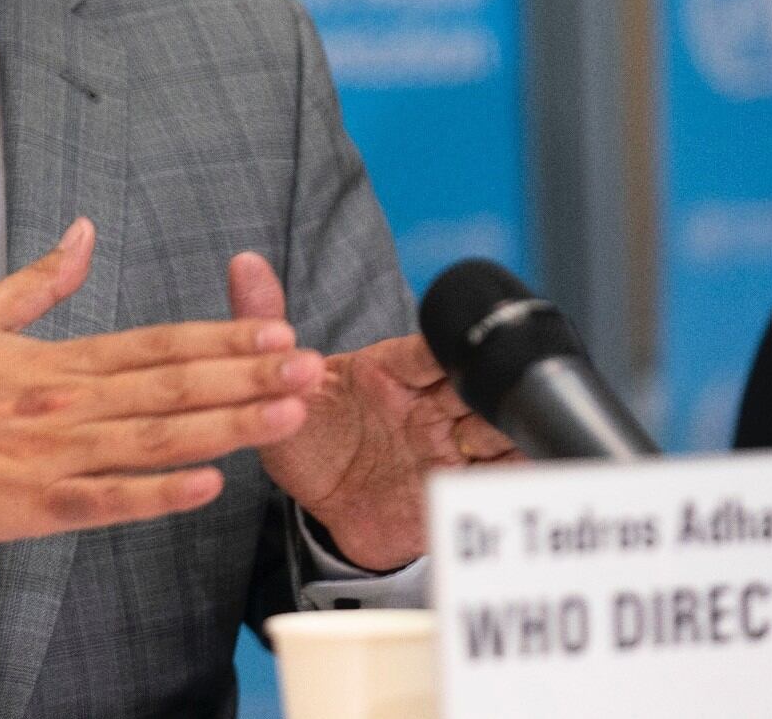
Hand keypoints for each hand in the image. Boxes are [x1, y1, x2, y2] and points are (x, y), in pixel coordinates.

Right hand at [0, 219, 327, 542]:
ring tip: (285, 412)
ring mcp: (52, 457)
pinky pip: (108, 501)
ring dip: (226, 427)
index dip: (219, 339)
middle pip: (170, 387)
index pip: (154, 344)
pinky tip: (209, 485)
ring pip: (154, 440)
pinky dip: (159, 494)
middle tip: (308, 366)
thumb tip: (83, 230)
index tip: (274, 331)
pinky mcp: (35, 508)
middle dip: (247, 377)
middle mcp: (62, 403)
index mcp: (54, 359)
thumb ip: (40, 280)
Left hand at [229, 252, 517, 570]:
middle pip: (476, 386)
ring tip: (505, 442)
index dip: (447, 350)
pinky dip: (520, 476)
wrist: (324, 510)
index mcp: (391, 369)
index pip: (428, 351)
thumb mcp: (276, 386)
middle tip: (487, 400)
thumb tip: (244, 262)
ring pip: (497, 428)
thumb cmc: (304, 436)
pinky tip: (527, 475)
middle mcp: (429, 402)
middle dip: (488, 389)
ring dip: (506, 431)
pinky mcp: (464, 488)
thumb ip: (263, 323)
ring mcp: (451, 444)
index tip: (456, 353)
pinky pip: (504, 479)